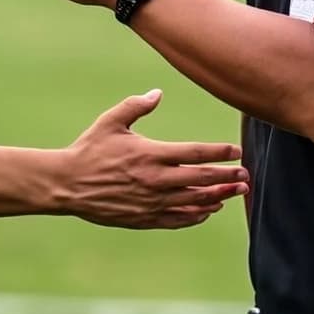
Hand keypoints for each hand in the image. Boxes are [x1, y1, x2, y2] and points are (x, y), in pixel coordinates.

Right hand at [62, 89, 247, 228]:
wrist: (68, 184)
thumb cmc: (89, 149)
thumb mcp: (111, 121)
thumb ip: (136, 105)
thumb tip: (158, 93)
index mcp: (150, 154)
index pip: (195, 153)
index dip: (219, 152)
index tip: (235, 152)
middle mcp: (155, 180)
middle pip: (201, 179)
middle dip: (227, 177)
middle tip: (245, 175)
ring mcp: (151, 202)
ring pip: (194, 202)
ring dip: (218, 197)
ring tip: (236, 193)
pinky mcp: (144, 218)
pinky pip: (178, 220)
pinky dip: (197, 216)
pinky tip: (208, 210)